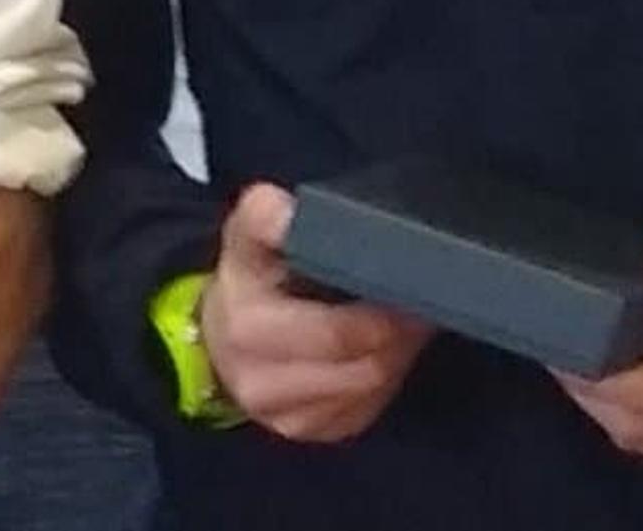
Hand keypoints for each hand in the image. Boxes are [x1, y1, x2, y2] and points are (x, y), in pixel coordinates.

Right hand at [197, 182, 434, 443]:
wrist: (217, 339)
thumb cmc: (245, 281)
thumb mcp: (245, 238)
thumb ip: (263, 216)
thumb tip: (285, 213)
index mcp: (250, 331)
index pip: (338, 333)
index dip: (383, 312)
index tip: (411, 284)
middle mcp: (265, 384)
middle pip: (365, 365)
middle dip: (401, 332)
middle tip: (424, 299)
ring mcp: (288, 418)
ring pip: (372, 387)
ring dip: (398, 353)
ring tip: (410, 317)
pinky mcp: (310, 431)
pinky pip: (366, 407)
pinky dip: (384, 376)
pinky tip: (384, 346)